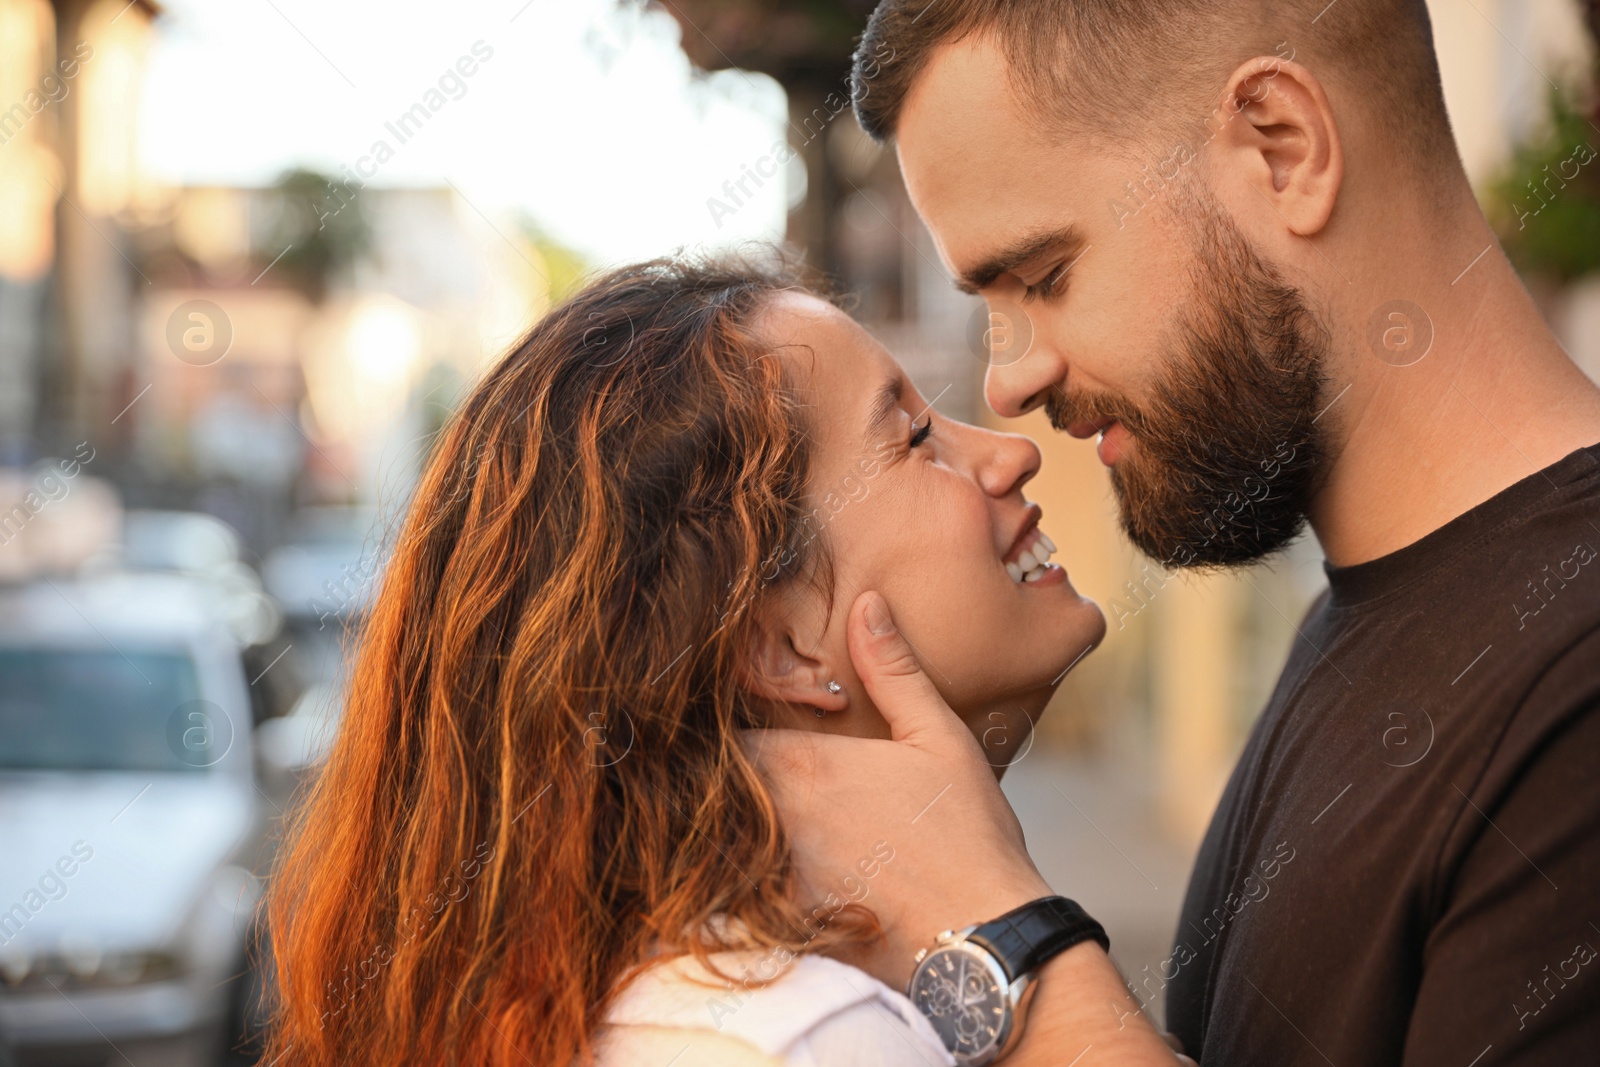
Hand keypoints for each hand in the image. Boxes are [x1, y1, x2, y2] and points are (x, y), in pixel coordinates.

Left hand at [743, 590, 1050, 987]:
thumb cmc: (968, 836)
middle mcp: (774, 819)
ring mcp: (773, 877)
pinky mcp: (782, 926)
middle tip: (716, 760)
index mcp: (803, 764)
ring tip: (728, 816)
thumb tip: (865, 603)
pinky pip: (738, 897)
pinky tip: (763, 873)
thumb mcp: (939, 737)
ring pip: (719, 841)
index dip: (715, 722)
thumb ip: (893, 670)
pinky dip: (739, 881)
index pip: (721, 731)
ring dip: (724, 826)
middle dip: (713, 773)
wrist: (982, 943)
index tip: (720, 714)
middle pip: (710, 787)